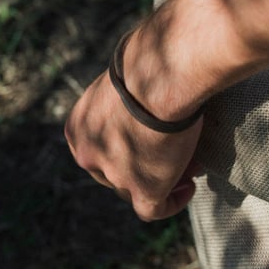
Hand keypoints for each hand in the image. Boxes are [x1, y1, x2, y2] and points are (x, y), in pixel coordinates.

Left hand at [64, 67, 203, 220]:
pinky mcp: (142, 188)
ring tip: (189, 167)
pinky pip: (154, 209)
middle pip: (115, 170)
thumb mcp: (128, 72)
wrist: (161, 76)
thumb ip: (128, 89)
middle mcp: (89, 153)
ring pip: (134, 190)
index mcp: (79, 125)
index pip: (101, 144)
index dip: (129, 144)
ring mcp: (115, 174)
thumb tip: (148, 81)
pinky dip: (171, 202)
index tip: (155, 136)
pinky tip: (188, 187)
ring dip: (162, 181)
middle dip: (146, 164)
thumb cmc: (150, 59)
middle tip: (175, 152)